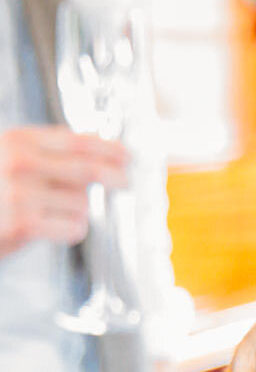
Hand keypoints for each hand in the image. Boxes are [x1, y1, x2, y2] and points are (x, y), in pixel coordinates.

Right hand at [0, 127, 126, 255]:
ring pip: (81, 203)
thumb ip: (46, 154)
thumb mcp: (10, 160)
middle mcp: (18, 162)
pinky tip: (48, 229)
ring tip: (48, 213)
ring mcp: (20, 192)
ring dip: (75, 212)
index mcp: (16, 141)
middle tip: (125, 182)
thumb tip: (102, 156)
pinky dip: (68, 231)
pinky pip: (73, 227)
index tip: (127, 154)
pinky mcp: (24, 223)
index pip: (75, 140)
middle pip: (87, 169)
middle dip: (114, 176)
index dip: (108, 148)